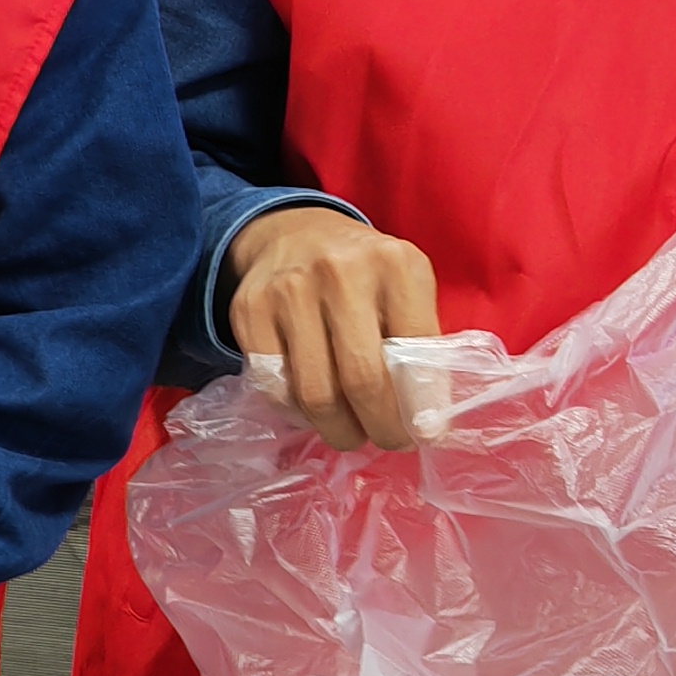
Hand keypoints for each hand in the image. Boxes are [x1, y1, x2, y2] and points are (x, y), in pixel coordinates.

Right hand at [227, 203, 442, 450]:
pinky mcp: (249, 308)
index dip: (421, 408)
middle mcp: (341, 272)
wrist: (296, 235)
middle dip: (380, 428)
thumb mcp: (406, 289)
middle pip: (363, 381)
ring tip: (350, 433)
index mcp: (396, 265)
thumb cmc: (366, 275)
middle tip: (387, 441)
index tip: (423, 433)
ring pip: (315, 394)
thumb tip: (426, 420)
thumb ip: (420, 343)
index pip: (416, 357)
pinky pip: (272, 386)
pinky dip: (295, 412)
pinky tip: (310, 410)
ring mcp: (289, 289)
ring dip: (337, 430)